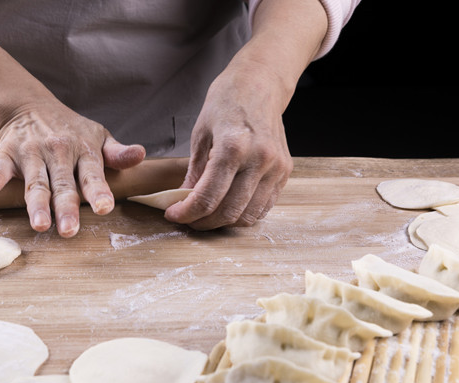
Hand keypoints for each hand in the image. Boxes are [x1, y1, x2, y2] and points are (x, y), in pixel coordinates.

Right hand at [0, 100, 144, 237]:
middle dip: (66, 207)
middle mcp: (58, 152)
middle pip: (63, 184)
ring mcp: (31, 154)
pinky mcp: (7, 155)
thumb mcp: (99, 136)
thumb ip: (118, 153)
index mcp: (83, 151)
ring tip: (39, 225)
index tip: (104, 208)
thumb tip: (140, 155)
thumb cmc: (72, 130)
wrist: (31, 106)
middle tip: (70, 230)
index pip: (93, 174)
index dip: (98, 191)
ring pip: (34, 183)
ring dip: (35, 204)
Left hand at [164, 61, 292, 229]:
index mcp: (233, 147)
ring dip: (223, 222)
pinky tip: (227, 206)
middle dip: (203, 222)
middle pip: (228, 211)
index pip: (208, 197)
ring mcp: (276, 168)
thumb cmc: (227, 102)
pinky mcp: (285, 172)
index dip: (186, 213)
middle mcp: (259, 160)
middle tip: (187, 218)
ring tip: (205, 214)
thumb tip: (182, 201)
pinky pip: (263, 207)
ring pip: (247, 215)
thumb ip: (194, 171)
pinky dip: (243, 213)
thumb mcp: (201, 133)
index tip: (173, 215)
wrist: (261, 84)